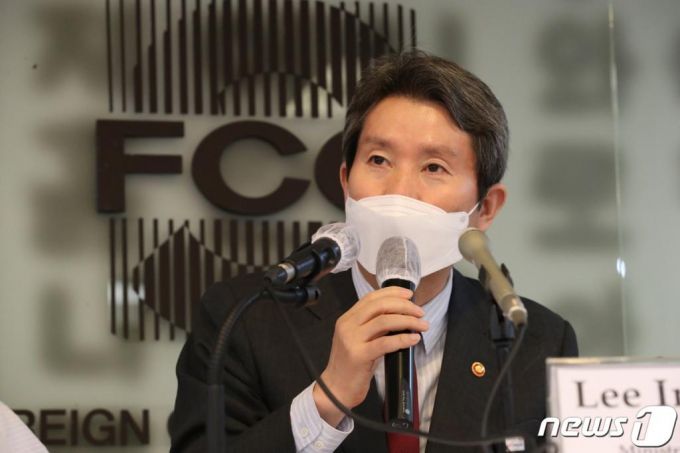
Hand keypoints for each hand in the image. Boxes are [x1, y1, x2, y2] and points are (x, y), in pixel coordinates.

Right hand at [312, 286, 427, 425]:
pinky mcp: (359, 356)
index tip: (409, 295)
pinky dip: (403, 339)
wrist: (335, 390)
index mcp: (347, 319)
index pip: (371, 297)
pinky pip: (385, 343)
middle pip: (380, 306)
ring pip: (384, 321)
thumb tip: (400, 317)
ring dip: (407, 321)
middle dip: (404, 306)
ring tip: (422, 325)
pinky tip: (413, 339)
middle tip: (420, 312)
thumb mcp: (359, 340)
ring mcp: (352, 340)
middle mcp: (348, 325)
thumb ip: (373, 327)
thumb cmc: (351, 367)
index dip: (392, 292)